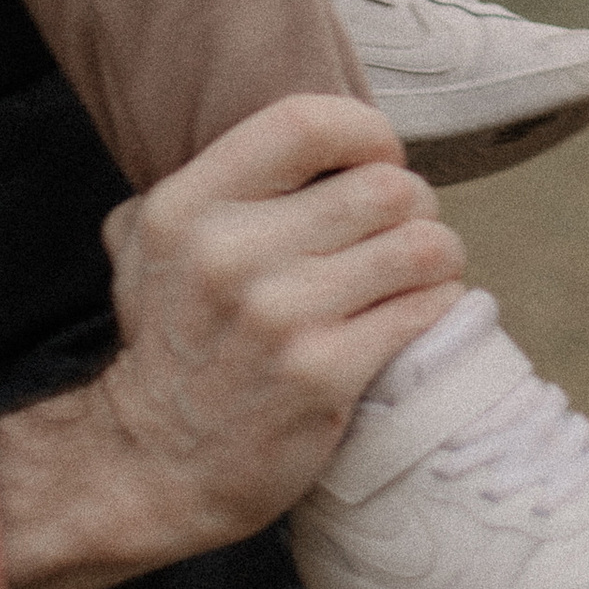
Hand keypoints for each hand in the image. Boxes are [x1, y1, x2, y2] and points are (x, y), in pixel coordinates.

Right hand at [0, 95, 460, 588]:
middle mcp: (230, 255)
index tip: (376, 161)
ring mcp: (280, 316)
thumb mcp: (149, 245)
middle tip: (404, 232)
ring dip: (438, 257)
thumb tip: (307, 137)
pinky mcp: (325, 373)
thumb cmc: (171, 345)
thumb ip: (211, 183)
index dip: (365, 133)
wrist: (150, 466)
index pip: (306, 122)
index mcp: (187, 208)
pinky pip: (427, 309)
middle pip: (386, 187)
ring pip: (422, 245)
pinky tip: (416, 316)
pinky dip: (439, 306)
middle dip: (415, 206)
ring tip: (419, 274)